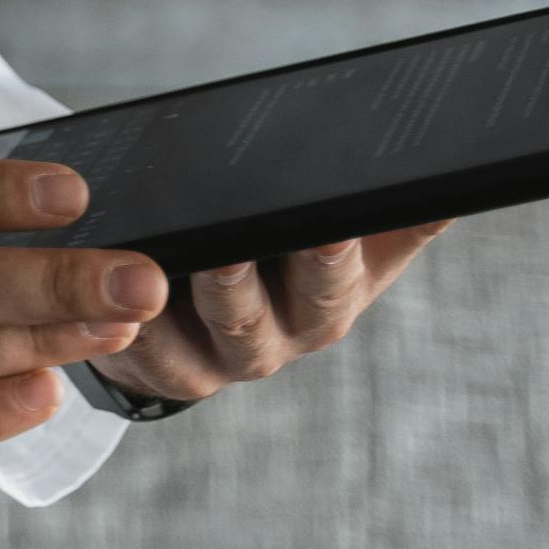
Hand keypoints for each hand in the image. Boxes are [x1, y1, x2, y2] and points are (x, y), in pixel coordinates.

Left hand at [88, 222, 450, 405]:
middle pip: (254, 320)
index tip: (322, 225)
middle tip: (226, 248)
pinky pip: (128, 349)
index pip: (332, 283)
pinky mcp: (155, 369)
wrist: (224, 315)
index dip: (328, 258)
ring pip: (173, 344)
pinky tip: (95, 286)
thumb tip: (453, 179)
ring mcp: (210, 361)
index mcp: (324, 303)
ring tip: (156, 267)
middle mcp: (271, 341)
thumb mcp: (354, 240)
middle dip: (240, 285)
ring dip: (164, 308)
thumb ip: (397, 211)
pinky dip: (111, 324)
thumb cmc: (291, 258)